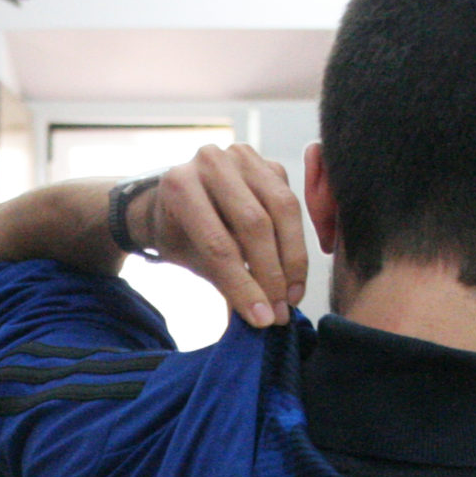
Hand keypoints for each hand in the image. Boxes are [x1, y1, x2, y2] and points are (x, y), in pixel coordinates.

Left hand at [131, 143, 309, 328]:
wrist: (180, 199)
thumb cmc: (182, 234)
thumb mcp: (191, 260)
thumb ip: (224, 282)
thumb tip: (262, 319)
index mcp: (180, 185)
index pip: (218, 243)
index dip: (243, 285)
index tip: (262, 319)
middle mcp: (211, 161)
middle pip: (254, 223)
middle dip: (271, 275)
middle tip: (280, 312)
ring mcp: (242, 157)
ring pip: (282, 210)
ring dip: (292, 260)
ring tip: (291, 297)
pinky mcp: (268, 164)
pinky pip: (292, 204)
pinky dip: (295, 242)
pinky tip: (293, 273)